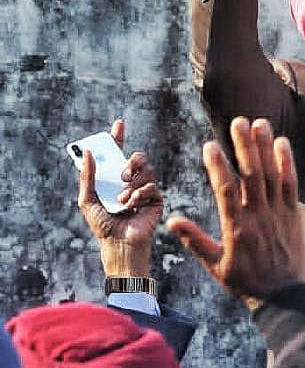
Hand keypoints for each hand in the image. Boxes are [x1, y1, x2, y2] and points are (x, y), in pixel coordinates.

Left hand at [78, 120, 162, 277]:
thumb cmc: (102, 225)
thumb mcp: (86, 199)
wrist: (119, 243)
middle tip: (122, 174)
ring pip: (147, 170)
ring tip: (123, 199)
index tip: (119, 124)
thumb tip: (89, 152)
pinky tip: (132, 206)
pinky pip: (152, 186)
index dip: (118, 138)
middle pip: (137, 158)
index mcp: (113, 179)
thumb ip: (88, 176)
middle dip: (131, 162)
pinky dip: (139, 194)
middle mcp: (130, 182)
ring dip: (132, 184)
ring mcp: (144, 190)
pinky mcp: (155, 200)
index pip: (117, 153)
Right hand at [167, 118, 304, 309]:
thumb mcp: (215, 266)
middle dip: (245, 146)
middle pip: (251, 175)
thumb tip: (171, 220)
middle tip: (238, 121)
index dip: (217, 166)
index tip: (209, 145)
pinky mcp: (293, 215)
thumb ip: (195, 241)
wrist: (283, 296)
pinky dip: (288, 163)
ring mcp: (278, 213)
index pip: (225, 190)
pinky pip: (291, 185)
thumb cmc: (246, 282)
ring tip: (260, 123)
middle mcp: (259, 216)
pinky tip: (283, 143)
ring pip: (272, 175)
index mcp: (236, 227)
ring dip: (266, 148)